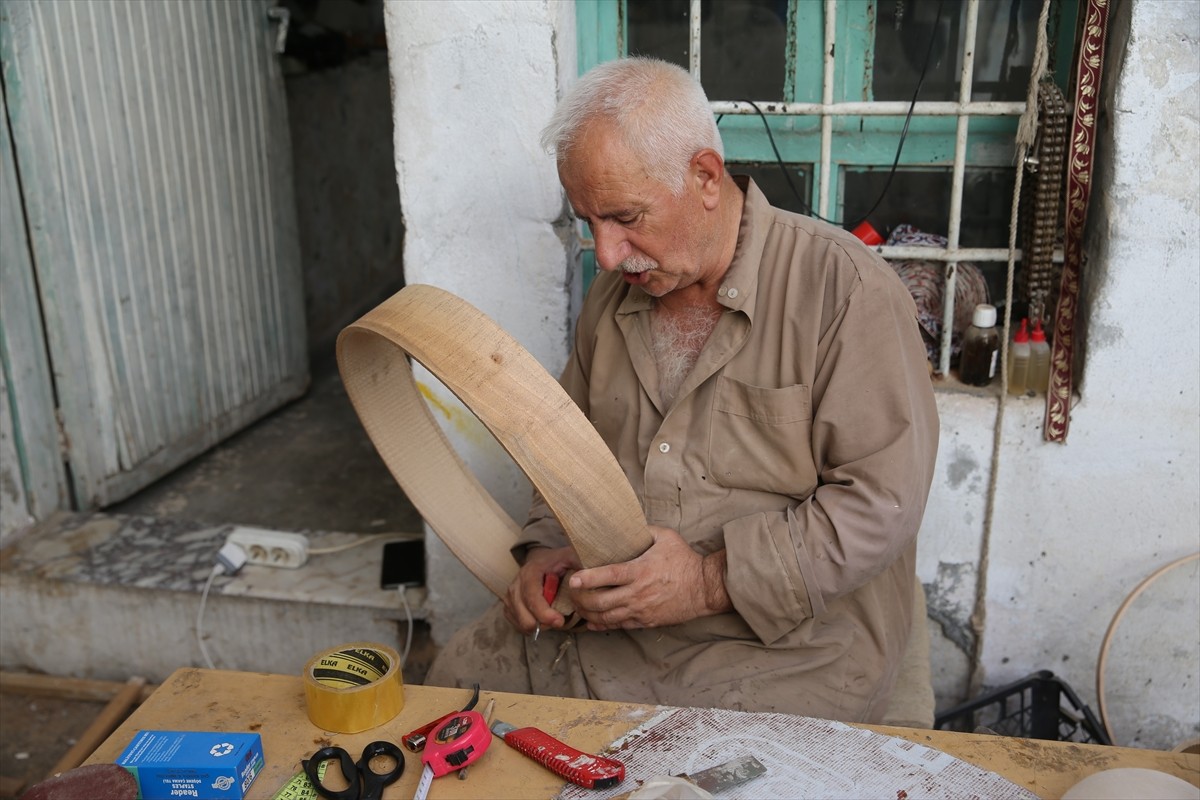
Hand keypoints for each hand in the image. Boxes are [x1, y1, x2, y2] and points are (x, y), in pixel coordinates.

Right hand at [502, 546, 581, 634]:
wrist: (544, 560)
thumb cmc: (559, 561)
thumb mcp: (571, 558)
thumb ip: (579, 566)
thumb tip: (583, 582)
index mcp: (531, 571)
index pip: (531, 595)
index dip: (544, 612)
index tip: (560, 621)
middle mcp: (516, 583)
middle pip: (523, 612)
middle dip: (542, 622)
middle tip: (559, 622)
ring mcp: (510, 595)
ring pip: (519, 620)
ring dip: (536, 626)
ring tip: (552, 620)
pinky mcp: (509, 605)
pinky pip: (515, 623)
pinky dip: (528, 628)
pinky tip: (541, 623)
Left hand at [567, 526, 730, 630]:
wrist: (704, 588)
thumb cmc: (685, 561)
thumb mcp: (665, 537)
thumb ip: (643, 531)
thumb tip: (625, 524)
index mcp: (640, 571)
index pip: (608, 575)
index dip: (588, 578)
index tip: (573, 578)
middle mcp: (638, 593)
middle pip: (600, 601)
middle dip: (580, 599)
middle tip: (571, 592)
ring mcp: (641, 610)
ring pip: (606, 617)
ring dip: (587, 613)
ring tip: (577, 605)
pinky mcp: (645, 621)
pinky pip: (618, 626)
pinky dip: (601, 624)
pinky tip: (591, 621)